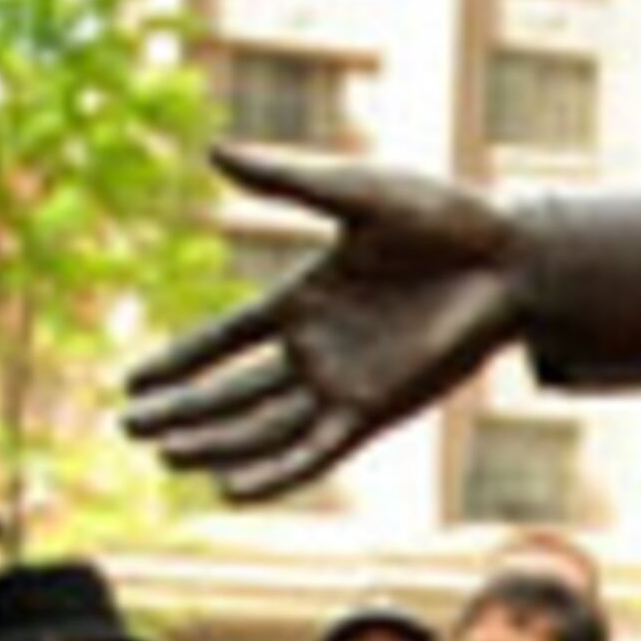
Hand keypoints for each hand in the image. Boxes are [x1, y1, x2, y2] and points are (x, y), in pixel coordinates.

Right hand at [125, 148, 524, 498]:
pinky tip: (231, 488)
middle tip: (128, 428)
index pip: (226, 339)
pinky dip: (275, 472)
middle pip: (233, 392)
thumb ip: (285, 182)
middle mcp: (319, 349)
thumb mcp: (354, 193)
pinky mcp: (378, 410)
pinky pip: (316, 451)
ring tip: (163, 454)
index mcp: (306, 300)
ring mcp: (346, 383)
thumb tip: (214, 152)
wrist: (512, 257)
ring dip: (215, 444)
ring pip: (264, 427)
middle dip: (182, 412)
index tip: (133, 381)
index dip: (181, 360)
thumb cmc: (444, 217)